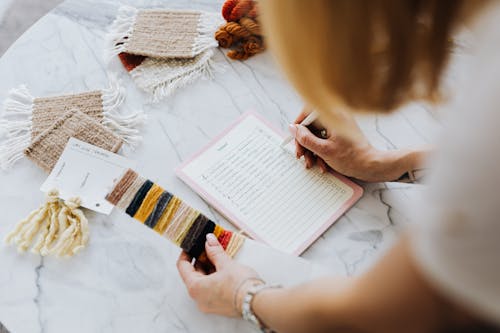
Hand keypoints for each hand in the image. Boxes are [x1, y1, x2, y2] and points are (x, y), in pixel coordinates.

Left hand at [177, 234, 262, 316]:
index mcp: (195, 288)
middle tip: (208, 248)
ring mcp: (210, 304)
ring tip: (218, 256)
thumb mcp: (226, 264)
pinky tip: (224, 268)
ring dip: (209, 268)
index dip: (186, 254)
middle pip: (194, 275)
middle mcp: (199, 299)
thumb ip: (215, 251)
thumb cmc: (240, 286)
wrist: (257, 302)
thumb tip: (209, 241)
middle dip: (201, 260)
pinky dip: (215, 278)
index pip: (183, 267)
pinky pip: (212, 289)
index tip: (191, 246)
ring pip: (204, 282)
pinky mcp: (220, 305)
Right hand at [291, 106, 422, 181]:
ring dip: (311, 151)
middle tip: (301, 156)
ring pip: (316, 135)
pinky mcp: (339, 136)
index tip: (293, 137)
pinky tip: (321, 164)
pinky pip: (324, 140)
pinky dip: (320, 152)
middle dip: (304, 143)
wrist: (370, 167)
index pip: (308, 112)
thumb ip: (306, 139)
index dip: (298, 124)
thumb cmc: (352, 158)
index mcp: (333, 116)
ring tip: (311, 164)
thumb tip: (293, 128)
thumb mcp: (324, 150)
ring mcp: (338, 127)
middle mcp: (335, 118)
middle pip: (311, 126)